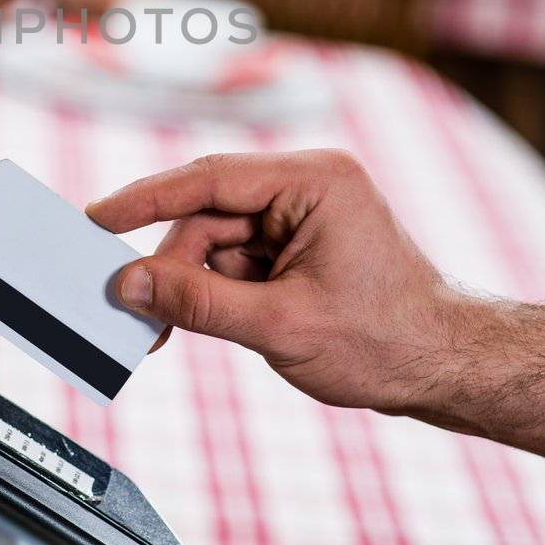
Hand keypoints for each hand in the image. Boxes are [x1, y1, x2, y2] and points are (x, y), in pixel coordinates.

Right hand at [87, 150, 470, 412]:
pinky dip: (214, 289)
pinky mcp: (299, 241)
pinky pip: (236, 255)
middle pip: (208, 213)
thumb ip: (197, 301)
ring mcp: (304, 212)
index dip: (146, 198)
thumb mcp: (280, 325)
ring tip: (167, 331)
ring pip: (217, 238)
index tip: (97, 218)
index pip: (210, 177)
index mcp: (316, 181)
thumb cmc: (387, 341)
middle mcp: (309, 184)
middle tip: (132, 310)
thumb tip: (129, 284)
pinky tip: (205, 321)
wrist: (446, 367)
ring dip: (192, 283)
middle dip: (171, 263)